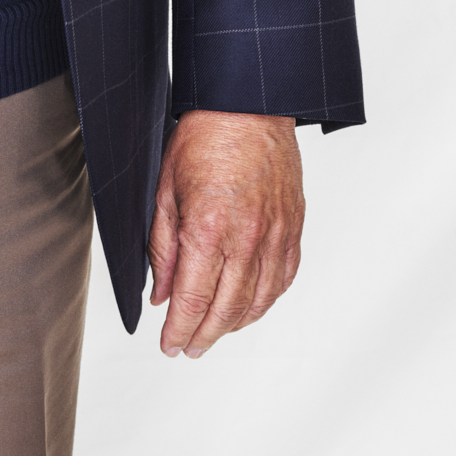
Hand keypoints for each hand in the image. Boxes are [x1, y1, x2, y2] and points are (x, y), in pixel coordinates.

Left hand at [148, 111, 302, 358]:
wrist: (248, 106)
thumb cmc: (203, 139)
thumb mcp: (165, 190)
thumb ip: (162, 248)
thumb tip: (160, 294)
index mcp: (209, 228)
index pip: (192, 299)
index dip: (179, 330)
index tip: (169, 345)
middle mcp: (247, 237)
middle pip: (226, 309)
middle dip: (203, 336)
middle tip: (188, 349)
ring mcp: (276, 235)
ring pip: (258, 301)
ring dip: (235, 325)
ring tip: (214, 333)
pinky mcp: (294, 228)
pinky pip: (283, 279)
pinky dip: (265, 301)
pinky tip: (249, 307)